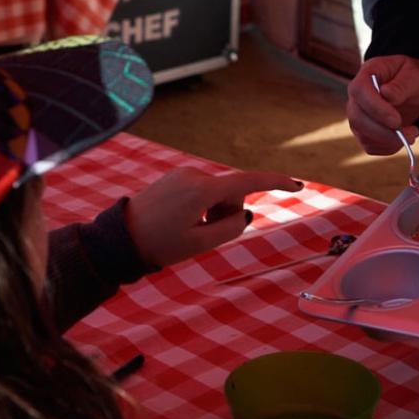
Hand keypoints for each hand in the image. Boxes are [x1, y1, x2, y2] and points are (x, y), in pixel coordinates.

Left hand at [124, 168, 302, 267]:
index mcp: (203, 190)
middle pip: (233, 193)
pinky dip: (202, 207)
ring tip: (187, 230)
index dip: (276, 183)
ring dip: (214, 212)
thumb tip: (245, 214)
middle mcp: (195, 175)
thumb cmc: (159, 245)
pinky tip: (179, 221)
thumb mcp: (200, 244)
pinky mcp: (176, 177)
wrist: (119, 237)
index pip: (249, 182)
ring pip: (218, 194)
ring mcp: (184, 173)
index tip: (299, 185)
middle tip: (204, 236)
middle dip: (229, 213)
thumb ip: (230, 229)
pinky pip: (203, 191)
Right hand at [346, 55, 418, 155]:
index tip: (396, 121)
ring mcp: (358, 114)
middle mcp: (357, 96)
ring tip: (412, 133)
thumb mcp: (415, 75)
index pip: (360, 91)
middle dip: (384, 131)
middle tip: (410, 133)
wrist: (415, 90)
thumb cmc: (413, 77)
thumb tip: (386, 94)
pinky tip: (404, 138)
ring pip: (363, 135)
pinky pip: (370, 146)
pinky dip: (388, 147)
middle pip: (357, 117)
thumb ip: (401, 85)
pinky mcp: (364, 131)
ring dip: (389, 141)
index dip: (375, 108)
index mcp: (368, 74)